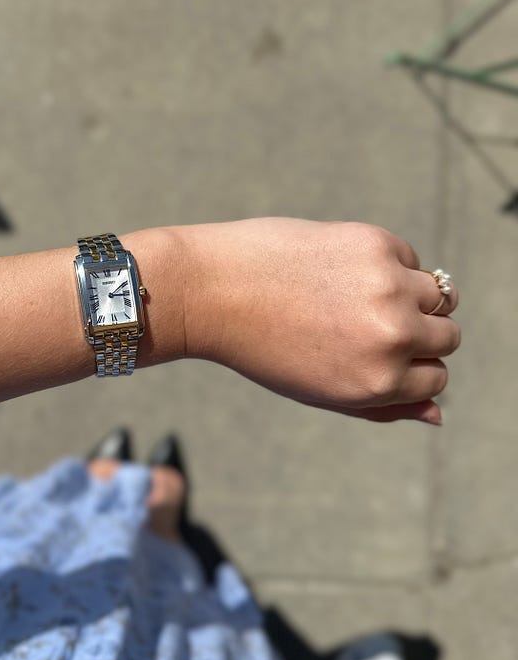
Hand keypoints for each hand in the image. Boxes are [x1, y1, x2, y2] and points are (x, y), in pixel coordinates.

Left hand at [179, 218, 459, 423]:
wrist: (212, 290)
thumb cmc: (263, 347)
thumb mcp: (323, 392)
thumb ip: (384, 407)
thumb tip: (438, 415)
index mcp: (379, 383)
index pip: (437, 378)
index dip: (409, 366)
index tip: (375, 353)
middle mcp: (392, 337)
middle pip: (446, 336)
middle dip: (418, 333)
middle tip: (367, 323)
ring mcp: (388, 287)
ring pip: (439, 294)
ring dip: (411, 296)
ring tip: (357, 296)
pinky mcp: (376, 244)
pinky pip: (408, 258)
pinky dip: (388, 264)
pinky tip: (340, 269)